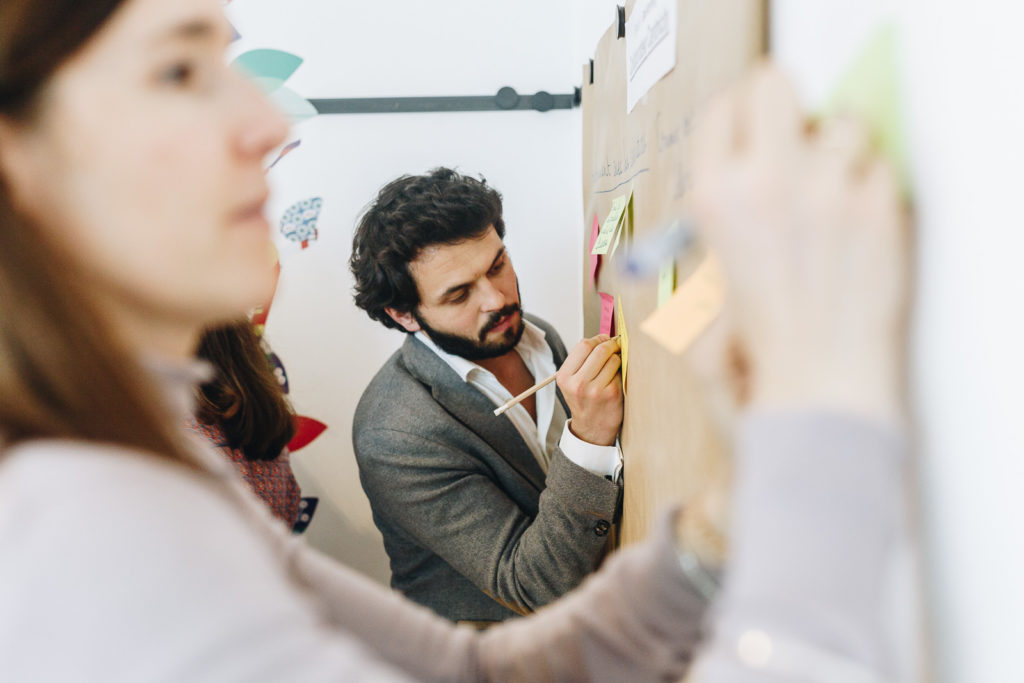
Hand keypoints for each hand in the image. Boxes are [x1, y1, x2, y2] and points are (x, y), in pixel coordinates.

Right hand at [557, 335, 622, 445]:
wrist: (591, 429)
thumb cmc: (584, 401)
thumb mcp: (572, 381)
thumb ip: (582, 360)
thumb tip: (605, 337)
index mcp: (565, 377)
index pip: (583, 345)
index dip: (597, 339)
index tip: (604, 340)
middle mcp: (578, 384)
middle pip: (599, 349)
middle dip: (610, 345)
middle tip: (615, 347)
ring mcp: (595, 390)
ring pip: (613, 359)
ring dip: (616, 359)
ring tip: (613, 369)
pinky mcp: (612, 394)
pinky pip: (620, 372)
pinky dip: (621, 372)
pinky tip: (616, 381)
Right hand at [689, 62, 908, 421]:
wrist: (817, 392)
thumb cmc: (756, 359)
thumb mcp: (699, 297)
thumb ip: (711, 240)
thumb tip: (731, 199)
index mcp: (714, 202)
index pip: (723, 107)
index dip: (740, 117)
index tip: (751, 129)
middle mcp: (769, 183)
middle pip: (777, 85)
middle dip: (785, 110)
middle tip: (792, 143)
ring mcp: (829, 192)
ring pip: (844, 121)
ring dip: (838, 148)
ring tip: (832, 189)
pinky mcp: (881, 210)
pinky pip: (883, 167)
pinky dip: (873, 188)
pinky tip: (859, 224)